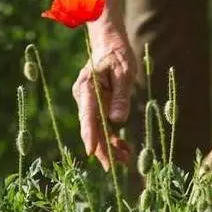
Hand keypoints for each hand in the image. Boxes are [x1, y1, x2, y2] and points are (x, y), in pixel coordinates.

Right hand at [72, 30, 135, 170]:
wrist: (109, 45)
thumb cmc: (118, 55)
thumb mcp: (125, 73)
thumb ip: (121, 96)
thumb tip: (118, 121)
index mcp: (88, 87)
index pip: (87, 114)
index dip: (90, 134)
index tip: (91, 151)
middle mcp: (83, 97)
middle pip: (91, 128)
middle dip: (103, 148)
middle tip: (117, 166)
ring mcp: (88, 103)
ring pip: (96, 130)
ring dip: (109, 147)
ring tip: (127, 160)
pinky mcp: (95, 107)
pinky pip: (101, 126)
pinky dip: (111, 138)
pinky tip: (123, 148)